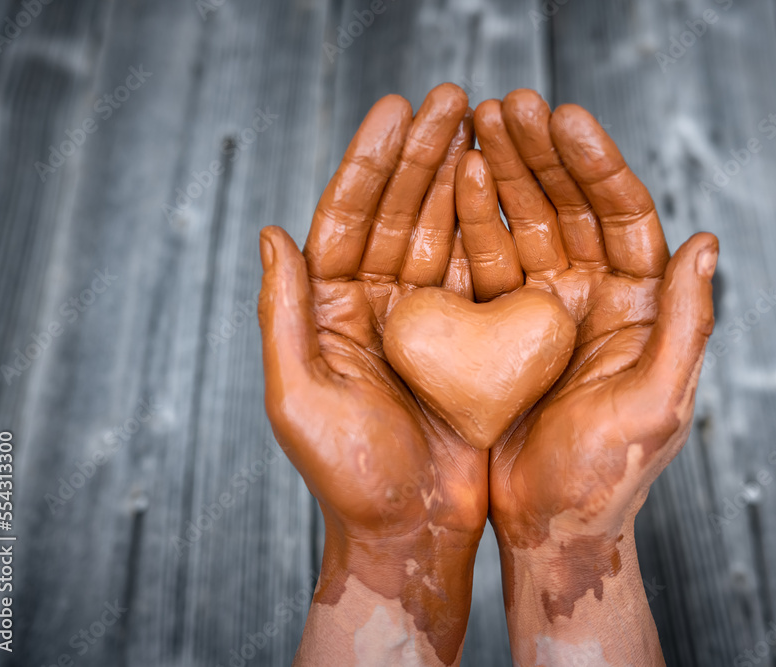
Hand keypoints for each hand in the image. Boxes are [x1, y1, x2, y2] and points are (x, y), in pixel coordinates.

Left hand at [258, 83, 484, 666]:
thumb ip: (282, 313)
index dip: (371, 163)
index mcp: (327, 312)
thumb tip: (268, 231)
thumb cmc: (349, 476)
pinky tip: (507, 187)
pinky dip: (492, 230)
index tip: (397, 109)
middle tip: (453, 98)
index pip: (346, 219)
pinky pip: (480, 274)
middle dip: (423, 154)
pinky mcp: (468, 342)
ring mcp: (424, 321)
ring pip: (441, 233)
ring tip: (485, 124)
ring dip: (460, 179)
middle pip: (397, 213)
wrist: (411, 532)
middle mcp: (373, 307)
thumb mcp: (299, 396)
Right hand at [461, 91, 717, 664]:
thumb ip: (686, 323)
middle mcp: (599, 299)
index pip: (626, 218)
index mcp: (643, 309)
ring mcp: (548, 310)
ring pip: (527, 224)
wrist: (549, 529)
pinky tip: (454, 180)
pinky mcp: (503, 329)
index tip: (564, 120)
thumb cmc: (608, 478)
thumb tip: (707, 240)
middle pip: (572, 208)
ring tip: (474, 123)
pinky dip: (471, 222)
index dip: (598, 166)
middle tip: (508, 104)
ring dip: (504, 174)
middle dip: (541, 154)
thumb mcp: (657, 403)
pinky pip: (488, 262)